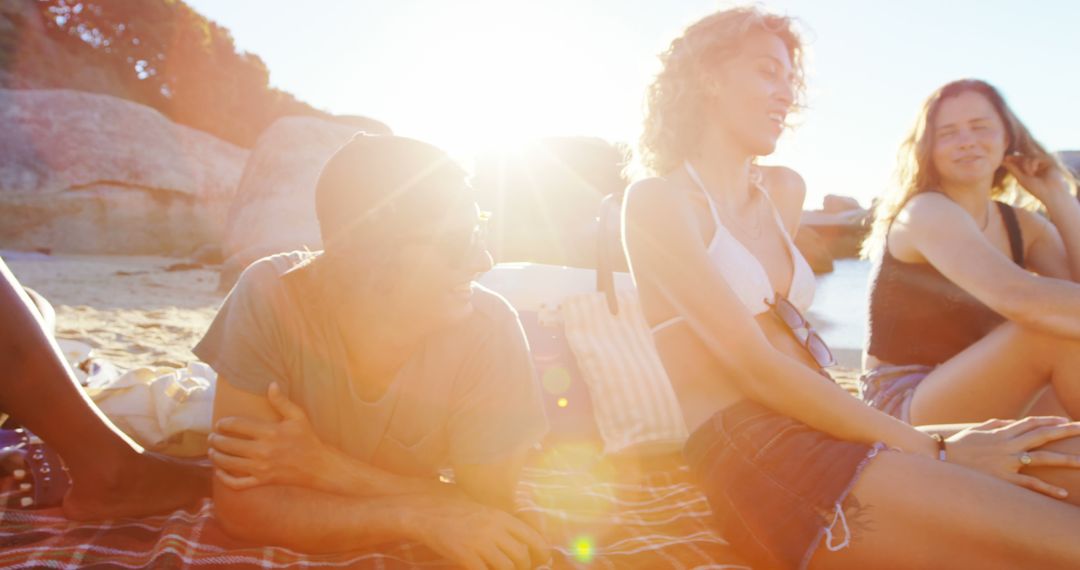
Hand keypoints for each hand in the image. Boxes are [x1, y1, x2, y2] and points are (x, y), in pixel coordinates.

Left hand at [210, 382, 327, 490]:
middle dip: (216, 439)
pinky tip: (219, 471)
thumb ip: (282, 401)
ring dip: (216, 456)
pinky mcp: (262, 481)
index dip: (224, 423)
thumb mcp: (298, 416)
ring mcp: (261, 468)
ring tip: (212, 451)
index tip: (220, 424)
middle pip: (229, 444)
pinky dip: (224, 479)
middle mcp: (262, 450)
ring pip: (229, 463)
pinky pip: (237, 483)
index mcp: (270, 432)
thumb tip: (271, 384)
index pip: (237, 425)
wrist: (318, 465)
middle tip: (212, 436)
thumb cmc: (307, 439)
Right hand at [405, 495, 549, 569]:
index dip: (541, 553)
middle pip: (522, 556)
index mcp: (501, 516)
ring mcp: (480, 543)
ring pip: (508, 568)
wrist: (426, 513)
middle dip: (524, 568)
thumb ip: (502, 522)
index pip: (533, 538)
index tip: (541, 560)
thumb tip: (522, 539)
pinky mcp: (465, 556)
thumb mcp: (484, 510)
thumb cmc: (456, 511)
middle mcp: (494, 529)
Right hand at [944, 416, 1079, 497]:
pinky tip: (1062, 494)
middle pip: (1042, 435)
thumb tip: (1010, 422)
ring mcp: (1008, 461)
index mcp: (1002, 433)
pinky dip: (1047, 489)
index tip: (1066, 421)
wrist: (941, 459)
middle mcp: (1009, 445)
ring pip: (1042, 458)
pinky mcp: (1004, 479)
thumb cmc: (957, 446)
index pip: (1031, 423)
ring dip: (1065, 458)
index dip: (1050, 421)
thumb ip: (994, 425)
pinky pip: (1030, 484)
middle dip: (1065, 432)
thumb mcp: (975, 430)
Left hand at [1002, 154, 1071, 206]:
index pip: (1018, 163)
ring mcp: (1041, 164)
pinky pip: (1036, 157)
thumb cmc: (1036, 189)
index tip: (1005, 158)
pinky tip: (1034, 171)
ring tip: (1029, 174)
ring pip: (1029, 157)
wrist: (1051, 193)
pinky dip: (1033, 163)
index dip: (1011, 159)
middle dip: (1016, 159)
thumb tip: (1002, 161)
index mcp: (1027, 172)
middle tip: (1008, 158)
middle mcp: (1034, 167)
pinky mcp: (1048, 162)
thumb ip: (1013, 169)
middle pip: (1023, 158)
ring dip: (1026, 164)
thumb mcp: (1021, 178)